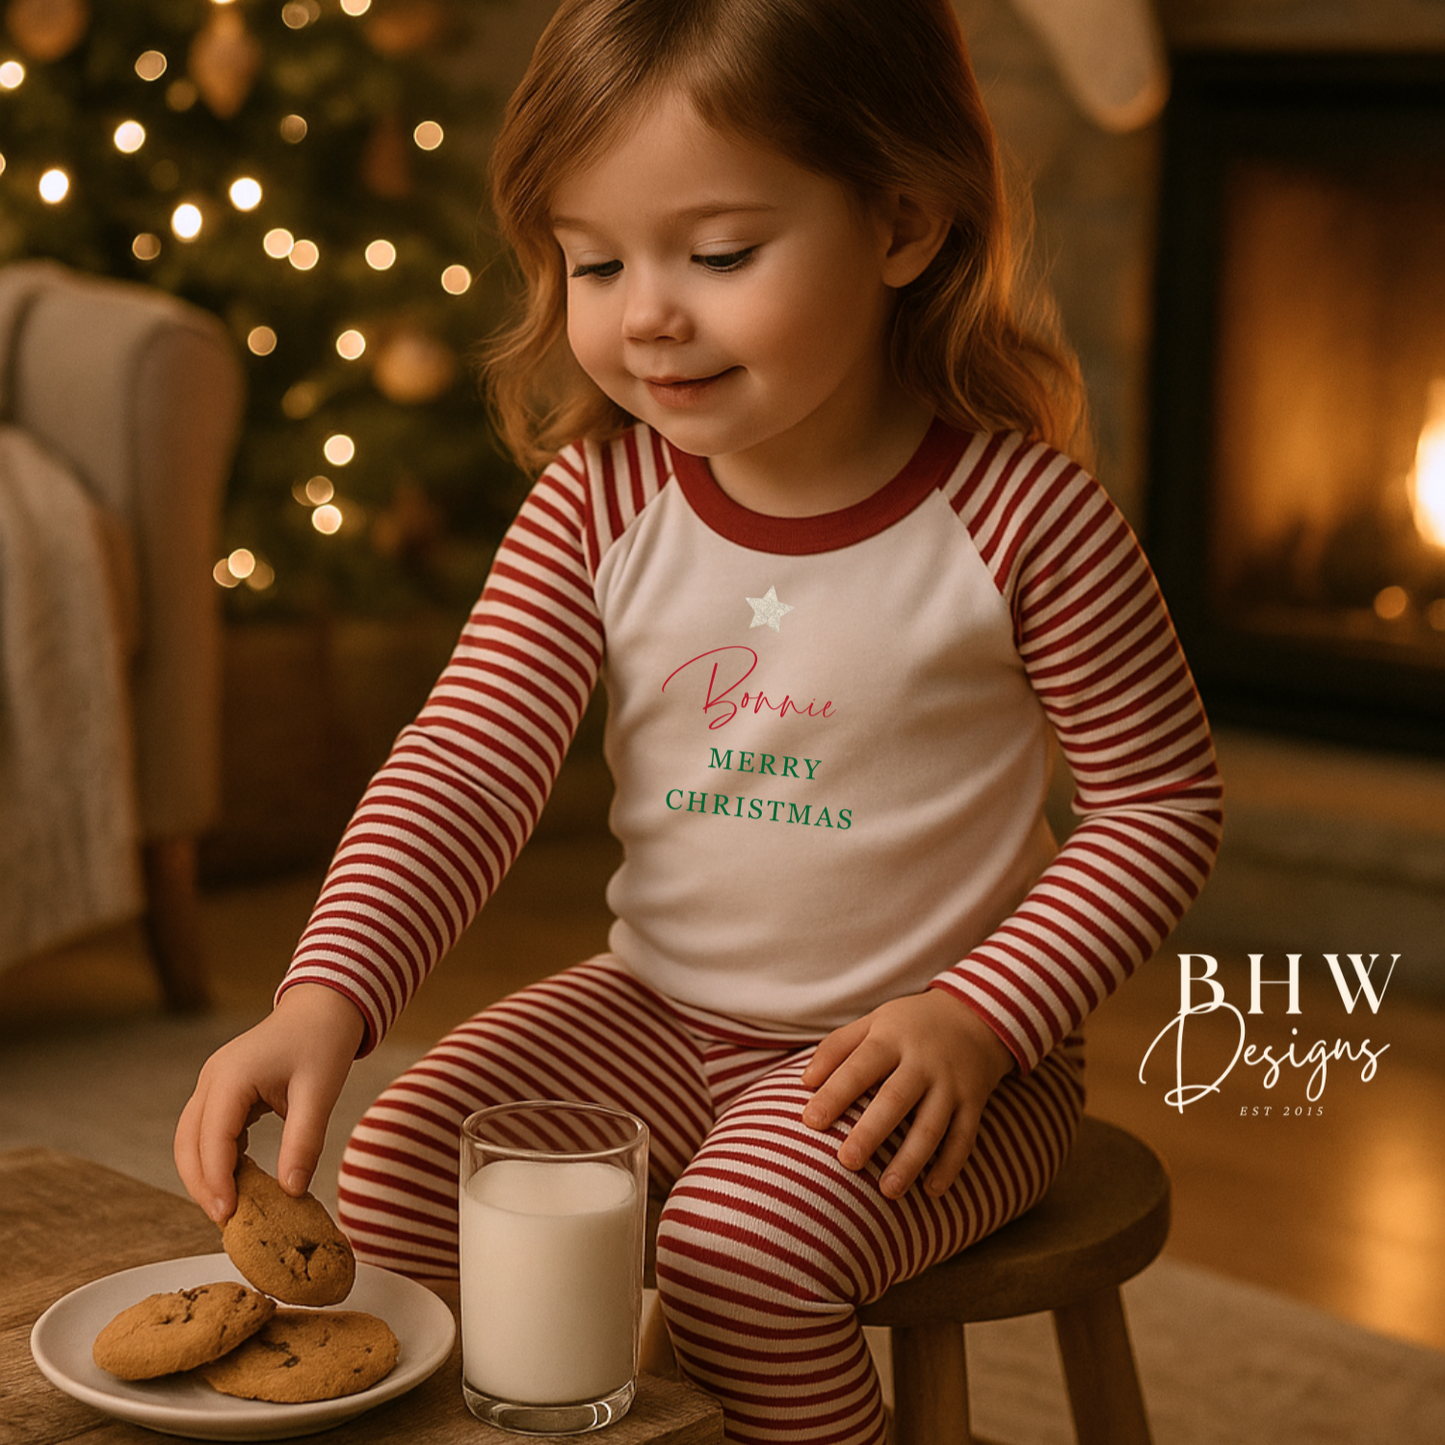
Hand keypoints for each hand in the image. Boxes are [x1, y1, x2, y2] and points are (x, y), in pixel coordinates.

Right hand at [173, 983, 365, 1222]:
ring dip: (206, 1173)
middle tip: (227, 1221)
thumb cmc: (323, 1041)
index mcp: (232, 1076)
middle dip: (202, 1184)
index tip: (229, 1216)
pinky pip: (208, 1130)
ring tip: (232, 1207)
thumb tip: (291, 1192)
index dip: (216, 1181)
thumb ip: (304, 1142)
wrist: (323, 1007)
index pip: (212, 1139)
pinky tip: (241, 1178)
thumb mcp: (320, 1092)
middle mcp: (213, 1079)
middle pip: (189, 1143)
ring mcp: (214, 1083)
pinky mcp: (223, 1089)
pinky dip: (218, 1157)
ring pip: (192, 1139)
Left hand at [799, 990, 1014, 1199]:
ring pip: (932, 1126)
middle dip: (872, 1132)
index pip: (860, 1067)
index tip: (810, 1121)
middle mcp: (923, 1062)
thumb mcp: (874, 1021)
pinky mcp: (974, 1103)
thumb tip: (804, 1081)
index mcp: (892, 1038)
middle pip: (896, 1099)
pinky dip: (950, 1165)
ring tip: (887, 1191)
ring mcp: (951, 1084)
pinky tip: (932, 1191)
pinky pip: (964, 1138)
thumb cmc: (910, 1024)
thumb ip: (837, 1046)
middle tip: (847, 1162)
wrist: (975, 1015)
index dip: (836, 1093)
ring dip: (911, 1160)